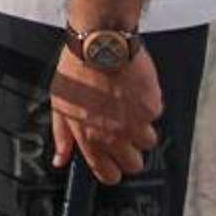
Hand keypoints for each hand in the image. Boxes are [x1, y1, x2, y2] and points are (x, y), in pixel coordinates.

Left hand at [51, 42, 163, 187]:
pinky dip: (148, 104)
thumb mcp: (59, 103)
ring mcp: (135, 122)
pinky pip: (156, 114)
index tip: (111, 159)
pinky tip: (135, 89)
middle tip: (123, 132)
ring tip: (129, 107)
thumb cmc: (77, 67)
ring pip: (148, 141)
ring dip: (141, 127)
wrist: (99, 39)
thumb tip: (60, 159)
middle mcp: (115, 135)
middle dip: (130, 151)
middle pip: (134, 164)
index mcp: (90, 138)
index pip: (108, 175)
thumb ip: (62, 136)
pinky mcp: (151, 105)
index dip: (111, 168)